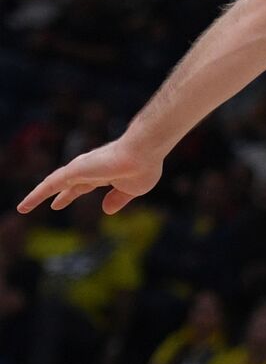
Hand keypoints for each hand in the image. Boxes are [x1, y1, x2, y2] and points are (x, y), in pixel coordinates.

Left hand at [17, 136, 162, 214]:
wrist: (143, 152)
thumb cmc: (143, 168)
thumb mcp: (133, 190)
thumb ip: (118, 199)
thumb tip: (106, 211)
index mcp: (105, 174)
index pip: (83, 186)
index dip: (72, 195)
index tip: (60, 203)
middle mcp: (90, 169)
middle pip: (68, 183)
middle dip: (58, 194)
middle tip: (49, 204)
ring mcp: (81, 169)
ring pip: (53, 182)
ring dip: (37, 195)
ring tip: (23, 207)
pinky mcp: (74, 171)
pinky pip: (50, 184)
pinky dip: (36, 194)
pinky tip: (26, 205)